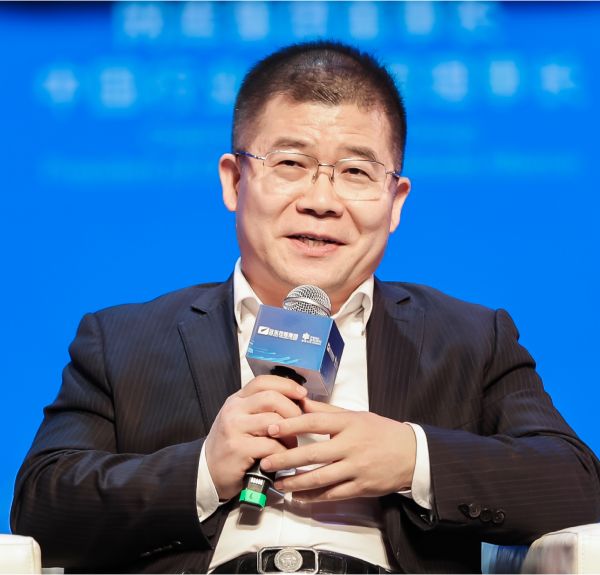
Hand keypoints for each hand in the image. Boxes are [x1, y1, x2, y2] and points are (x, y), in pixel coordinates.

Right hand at [204, 375, 306, 499]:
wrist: (208, 471)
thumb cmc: (232, 445)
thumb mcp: (242, 419)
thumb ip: (261, 408)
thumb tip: (296, 401)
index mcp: (237, 399)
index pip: (263, 381)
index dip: (286, 385)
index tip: (302, 394)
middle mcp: (234, 409)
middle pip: (271, 398)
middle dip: (292, 410)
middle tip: (299, 424)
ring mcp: (234, 428)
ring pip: (273, 422)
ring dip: (289, 435)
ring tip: (290, 444)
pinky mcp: (238, 448)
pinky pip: (271, 446)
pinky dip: (282, 453)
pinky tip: (281, 458)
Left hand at [260, 397, 416, 501]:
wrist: (412, 454)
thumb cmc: (380, 431)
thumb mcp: (355, 415)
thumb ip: (326, 411)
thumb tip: (299, 402)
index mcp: (349, 423)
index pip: (314, 422)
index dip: (290, 425)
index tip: (270, 428)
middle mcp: (351, 445)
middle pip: (312, 454)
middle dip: (285, 459)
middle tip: (266, 462)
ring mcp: (356, 468)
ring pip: (320, 478)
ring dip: (295, 483)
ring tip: (278, 483)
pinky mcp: (361, 487)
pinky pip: (333, 494)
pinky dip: (313, 497)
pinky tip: (299, 497)